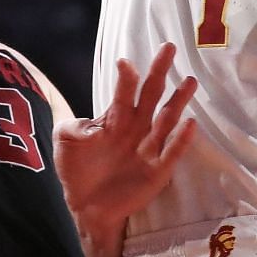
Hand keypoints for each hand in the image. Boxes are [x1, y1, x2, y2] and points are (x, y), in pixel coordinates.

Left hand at [53, 44, 197, 256]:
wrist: (87, 209)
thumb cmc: (78, 170)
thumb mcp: (66, 142)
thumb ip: (71, 125)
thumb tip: (88, 122)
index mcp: (115, 119)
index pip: (123, 93)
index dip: (125, 78)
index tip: (124, 62)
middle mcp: (135, 129)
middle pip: (149, 96)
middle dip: (158, 72)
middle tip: (167, 48)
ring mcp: (148, 149)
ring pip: (166, 120)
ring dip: (177, 100)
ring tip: (189, 81)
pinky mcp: (156, 171)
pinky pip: (171, 153)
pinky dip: (181, 139)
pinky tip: (190, 123)